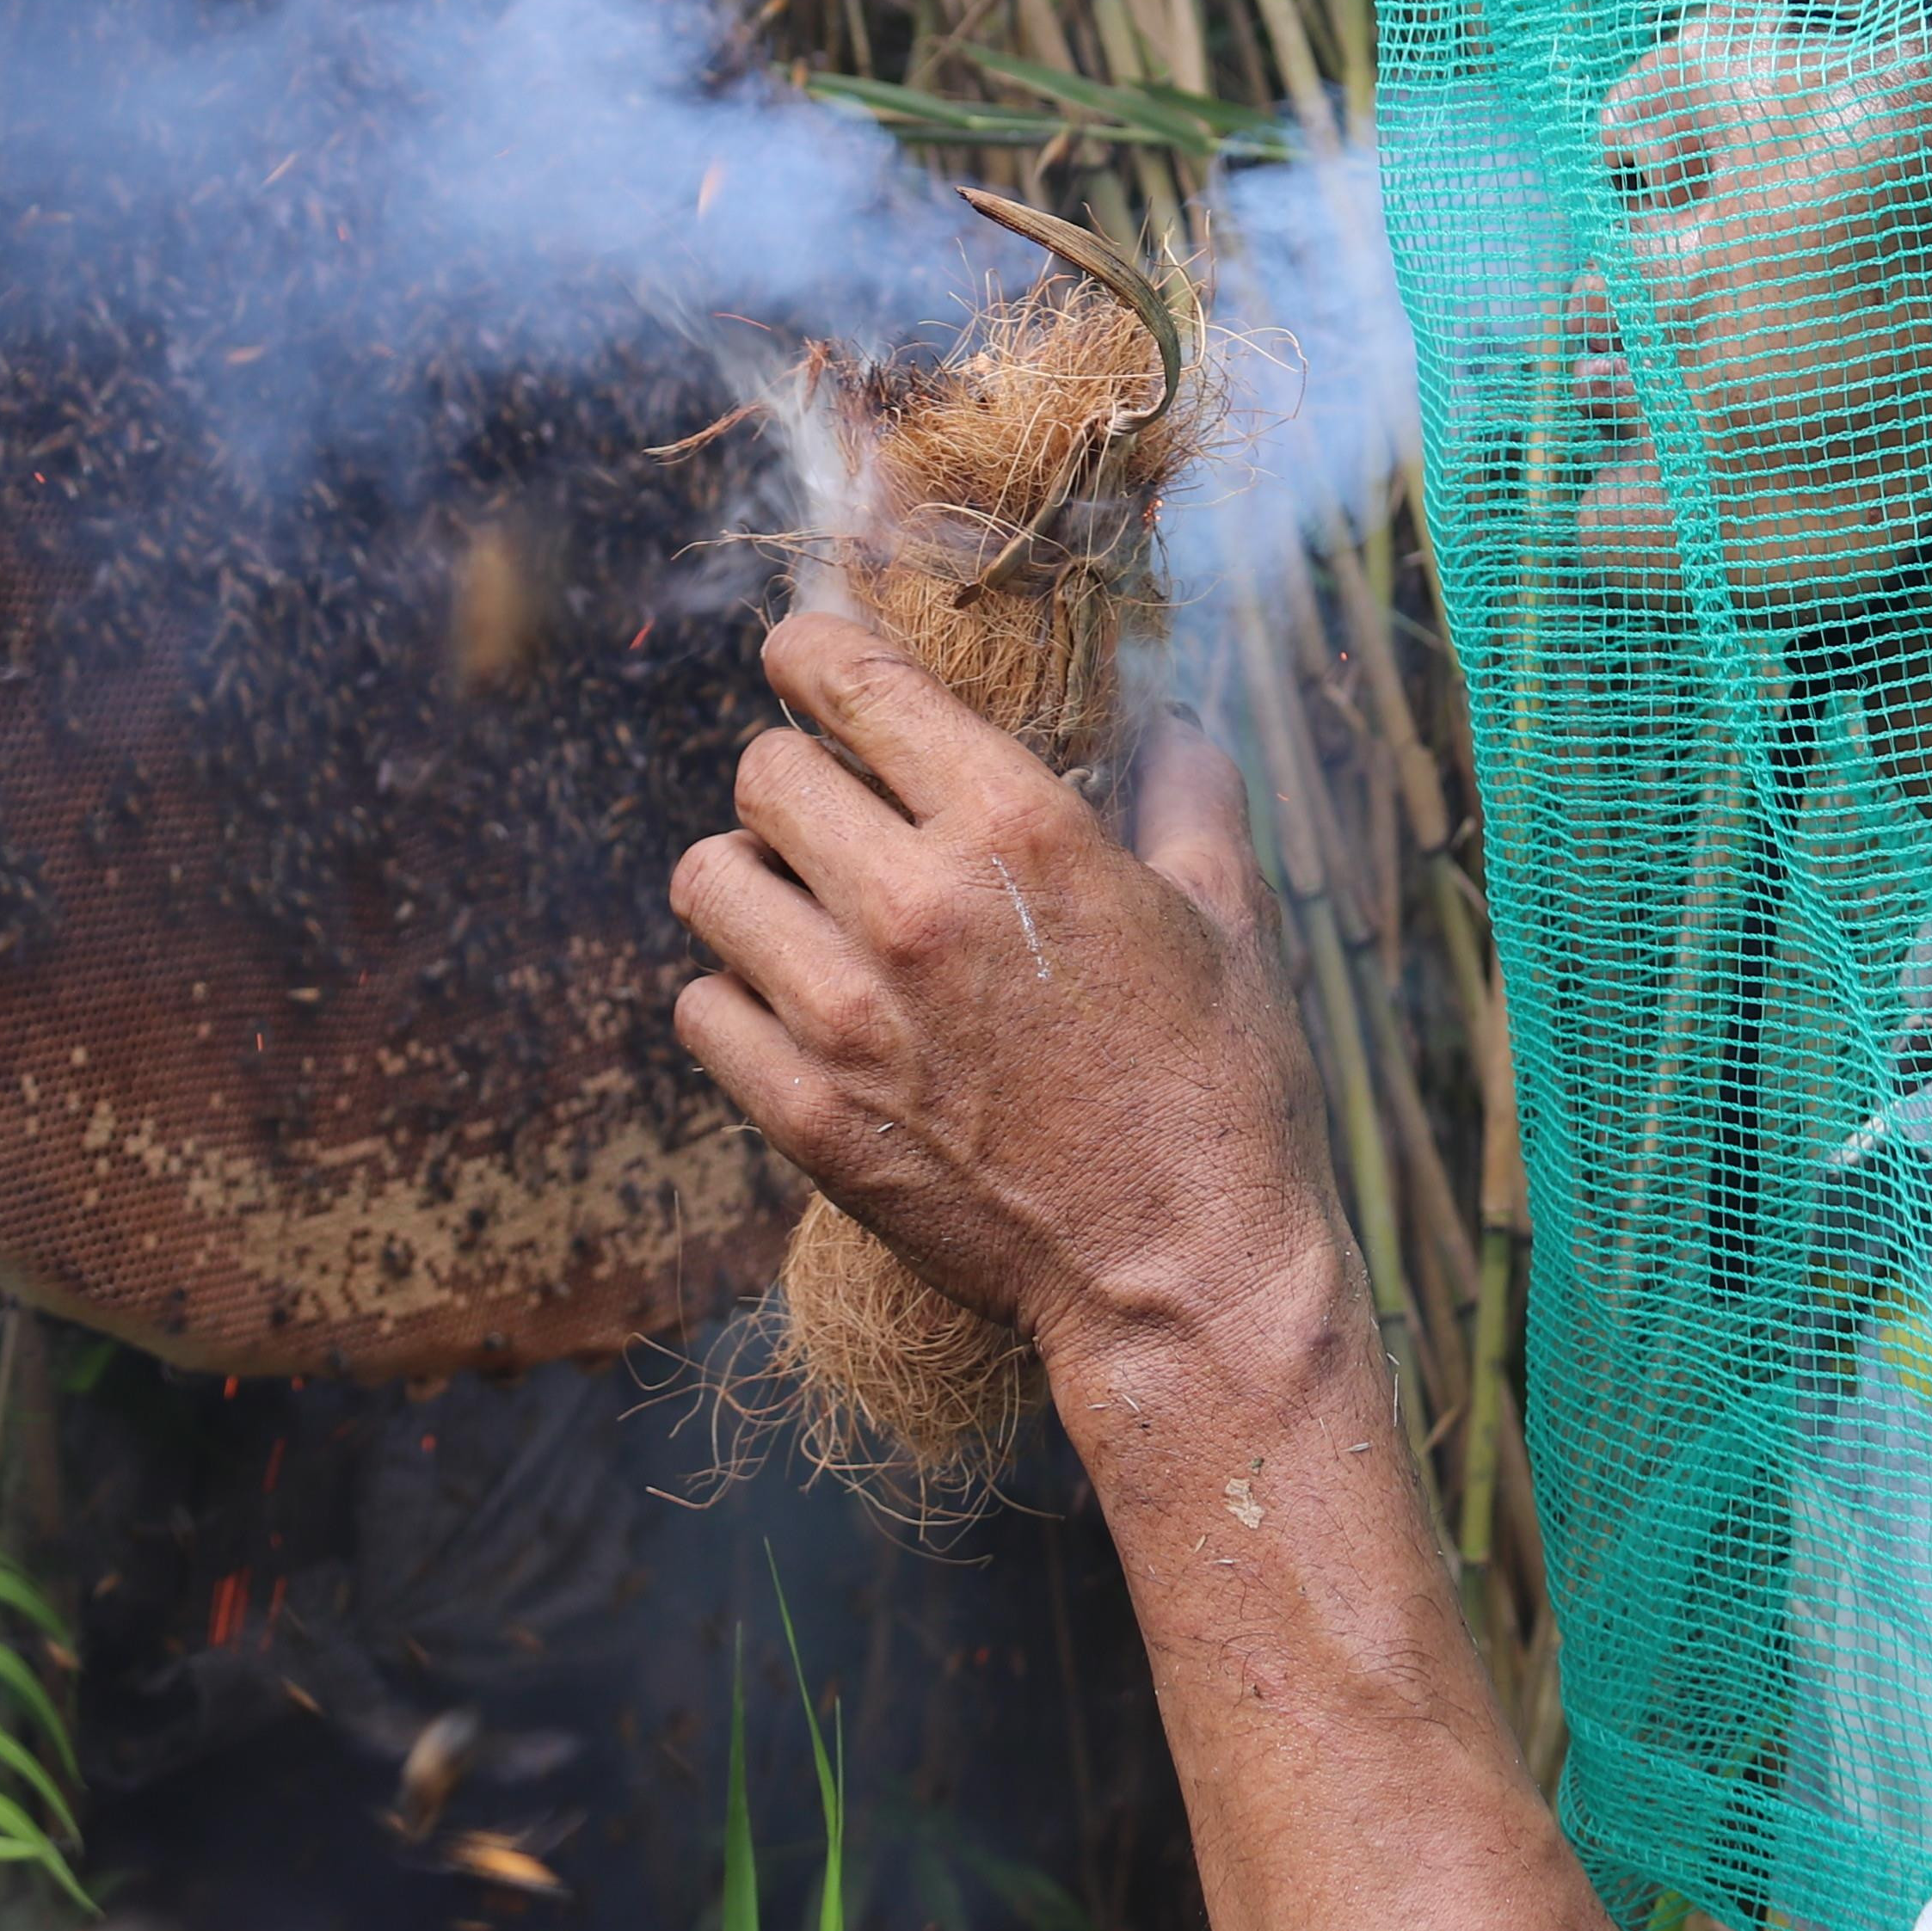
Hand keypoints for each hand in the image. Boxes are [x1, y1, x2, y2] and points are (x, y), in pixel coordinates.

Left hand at [669, 612, 1346, 1369]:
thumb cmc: (1221, 1090)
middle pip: (762, 775)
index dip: (811, 652)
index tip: (802, 655)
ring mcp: (845, 1018)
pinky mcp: (806, 1116)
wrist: (1183, 1278)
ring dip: (750, 881)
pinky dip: (736, 995)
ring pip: (709, 882)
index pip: (853, 683)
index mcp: (1018, 830)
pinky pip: (701, 1007)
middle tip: (833, 809)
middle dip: (794, 775)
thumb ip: (1187, 790)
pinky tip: (793, 1008)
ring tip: (801, 908)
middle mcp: (914, 907)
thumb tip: (1166, 722)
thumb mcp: (1230, 913)